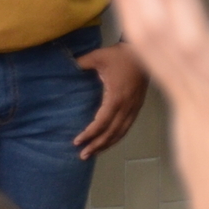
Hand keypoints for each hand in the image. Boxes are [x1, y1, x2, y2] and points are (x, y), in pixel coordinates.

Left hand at [71, 43, 148, 159]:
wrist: (143, 53)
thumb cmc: (120, 55)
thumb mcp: (97, 57)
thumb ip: (81, 64)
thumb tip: (65, 67)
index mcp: (116, 97)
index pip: (102, 123)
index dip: (89, 134)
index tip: (77, 142)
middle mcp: (126, 106)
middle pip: (112, 132)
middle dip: (97, 145)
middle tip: (83, 155)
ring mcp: (134, 108)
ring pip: (121, 132)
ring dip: (107, 144)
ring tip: (94, 152)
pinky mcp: (137, 106)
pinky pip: (127, 126)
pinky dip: (117, 136)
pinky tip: (109, 141)